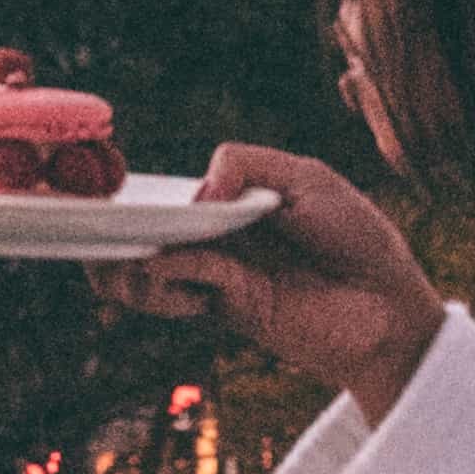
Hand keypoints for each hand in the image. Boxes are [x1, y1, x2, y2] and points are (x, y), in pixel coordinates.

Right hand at [102, 145, 445, 421]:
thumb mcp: (306, 177)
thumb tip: (194, 196)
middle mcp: (217, 241)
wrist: (389, 304)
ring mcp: (218, 276)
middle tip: (85, 224)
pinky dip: (161, 277)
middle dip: (108, 231)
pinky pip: (178, 289)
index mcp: (233, 203)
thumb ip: (245, 164)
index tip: (92, 187)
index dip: (130, 194)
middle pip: (145, 235)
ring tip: (116, 253)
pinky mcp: (227, 309)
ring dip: (124, 261)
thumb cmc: (355, 236)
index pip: (169, 197)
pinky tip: (159, 267)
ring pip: (148, 270)